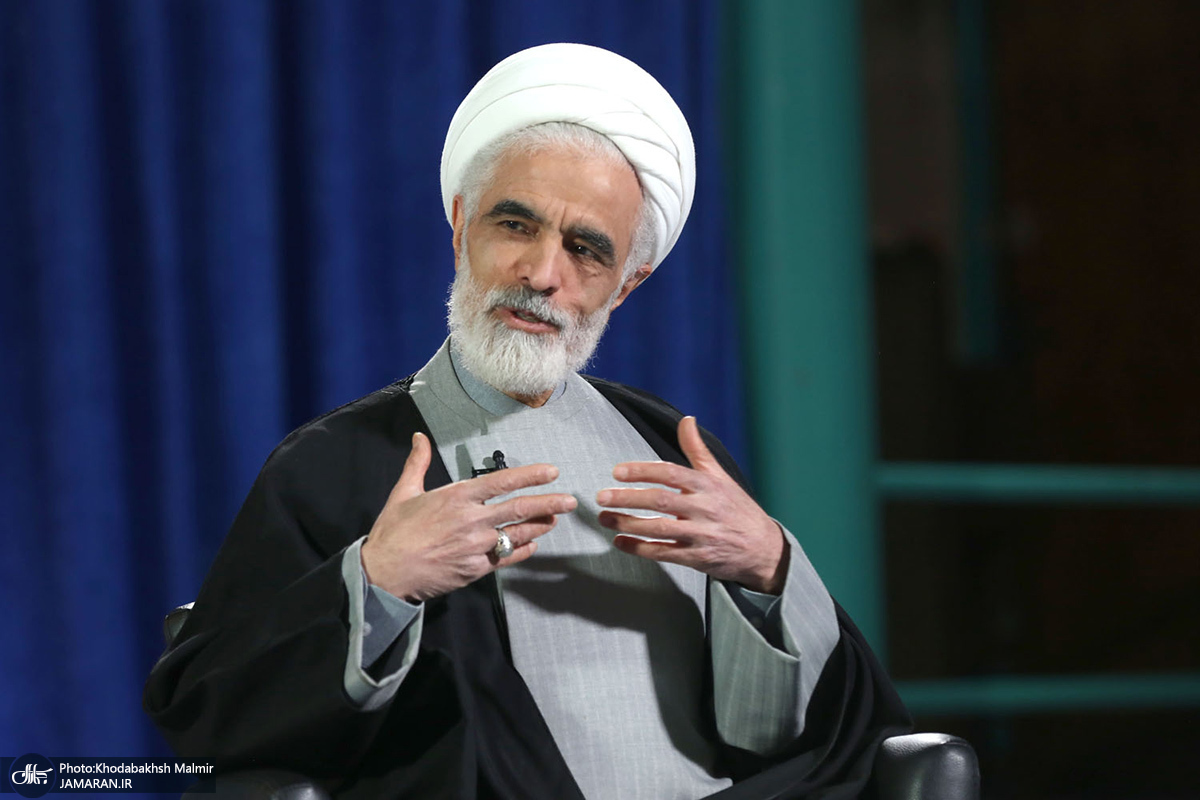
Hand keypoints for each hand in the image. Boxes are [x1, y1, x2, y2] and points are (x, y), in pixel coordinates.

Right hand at [361, 432, 576, 601]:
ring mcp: (476, 546)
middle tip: (571, 500)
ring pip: (517, 534)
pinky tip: (532, 545)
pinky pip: (506, 558)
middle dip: (549, 503)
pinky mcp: (475, 569)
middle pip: (519, 508)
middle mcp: (471, 520)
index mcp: (457, 497)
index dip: (530, 475)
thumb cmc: (393, 533)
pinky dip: (521, 551)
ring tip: (555, 519)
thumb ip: (418, 463)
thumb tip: (419, 437)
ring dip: (539, 526)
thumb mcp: (404, 492)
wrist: (385, 573)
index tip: (551, 471)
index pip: (502, 481)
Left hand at [595, 416, 786, 593]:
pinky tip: (620, 542)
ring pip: (658, 529)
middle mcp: (704, 508)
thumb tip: (686, 420)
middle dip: (628, 498)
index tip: (618, 471)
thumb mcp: (720, 476)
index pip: (671, 473)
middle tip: (601, 496)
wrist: (764, 549)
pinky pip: (664, 553)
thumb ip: (698, 449)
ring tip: (605, 518)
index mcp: (708, 485)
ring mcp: (701, 535)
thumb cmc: (737, 508)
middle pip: (660, 501)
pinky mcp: (698, 558)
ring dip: (627, 524)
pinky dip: (639, 548)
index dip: (643, 471)